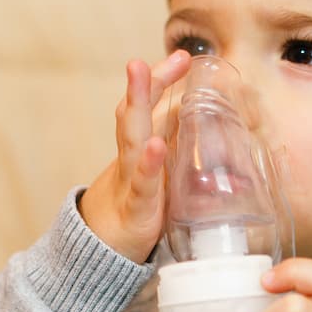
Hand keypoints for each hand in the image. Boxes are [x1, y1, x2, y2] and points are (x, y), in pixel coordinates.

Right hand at [79, 50, 191, 262]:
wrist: (98, 255)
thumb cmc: (134, 212)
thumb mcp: (155, 178)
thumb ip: (175, 153)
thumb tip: (213, 133)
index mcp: (138, 151)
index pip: (147, 108)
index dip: (160, 81)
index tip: (180, 56)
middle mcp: (132, 160)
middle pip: (136, 115)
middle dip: (146, 83)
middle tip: (165, 55)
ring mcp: (130, 182)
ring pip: (132, 138)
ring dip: (138, 105)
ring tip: (142, 76)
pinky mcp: (136, 210)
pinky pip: (143, 185)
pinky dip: (149, 165)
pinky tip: (157, 146)